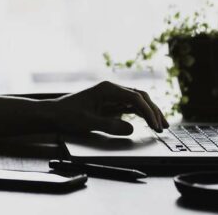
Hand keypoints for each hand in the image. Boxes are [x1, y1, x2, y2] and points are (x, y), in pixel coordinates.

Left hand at [50, 81, 168, 134]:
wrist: (54, 113)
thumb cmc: (68, 115)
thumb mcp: (88, 123)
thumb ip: (110, 125)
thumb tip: (131, 128)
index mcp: (107, 89)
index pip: (135, 97)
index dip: (148, 111)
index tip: (155, 125)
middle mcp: (111, 89)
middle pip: (140, 97)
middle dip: (153, 110)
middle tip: (163, 126)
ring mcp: (112, 95)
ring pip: (137, 101)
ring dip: (150, 111)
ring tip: (161, 125)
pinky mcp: (110, 103)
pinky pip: (130, 106)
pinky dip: (141, 114)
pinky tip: (149, 122)